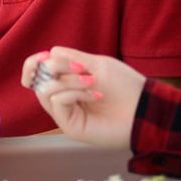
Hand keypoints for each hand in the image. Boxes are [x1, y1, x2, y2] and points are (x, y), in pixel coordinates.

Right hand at [20, 47, 145, 149]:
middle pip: (37, 79)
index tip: (45, 57)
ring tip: (92, 82)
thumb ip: (71, 58)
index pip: (37, 71)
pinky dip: (74, 93)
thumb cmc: (126, 87)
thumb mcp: (97, 65)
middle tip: (81, 68)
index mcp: (67, 82)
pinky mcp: (70, 126)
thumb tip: (47, 54)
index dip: (34, 63)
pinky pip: (57, 102)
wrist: (145, 109)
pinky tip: (95, 95)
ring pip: (44, 90)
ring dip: (68, 81)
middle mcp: (63, 97)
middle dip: (55, 67)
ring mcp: (66, 113)